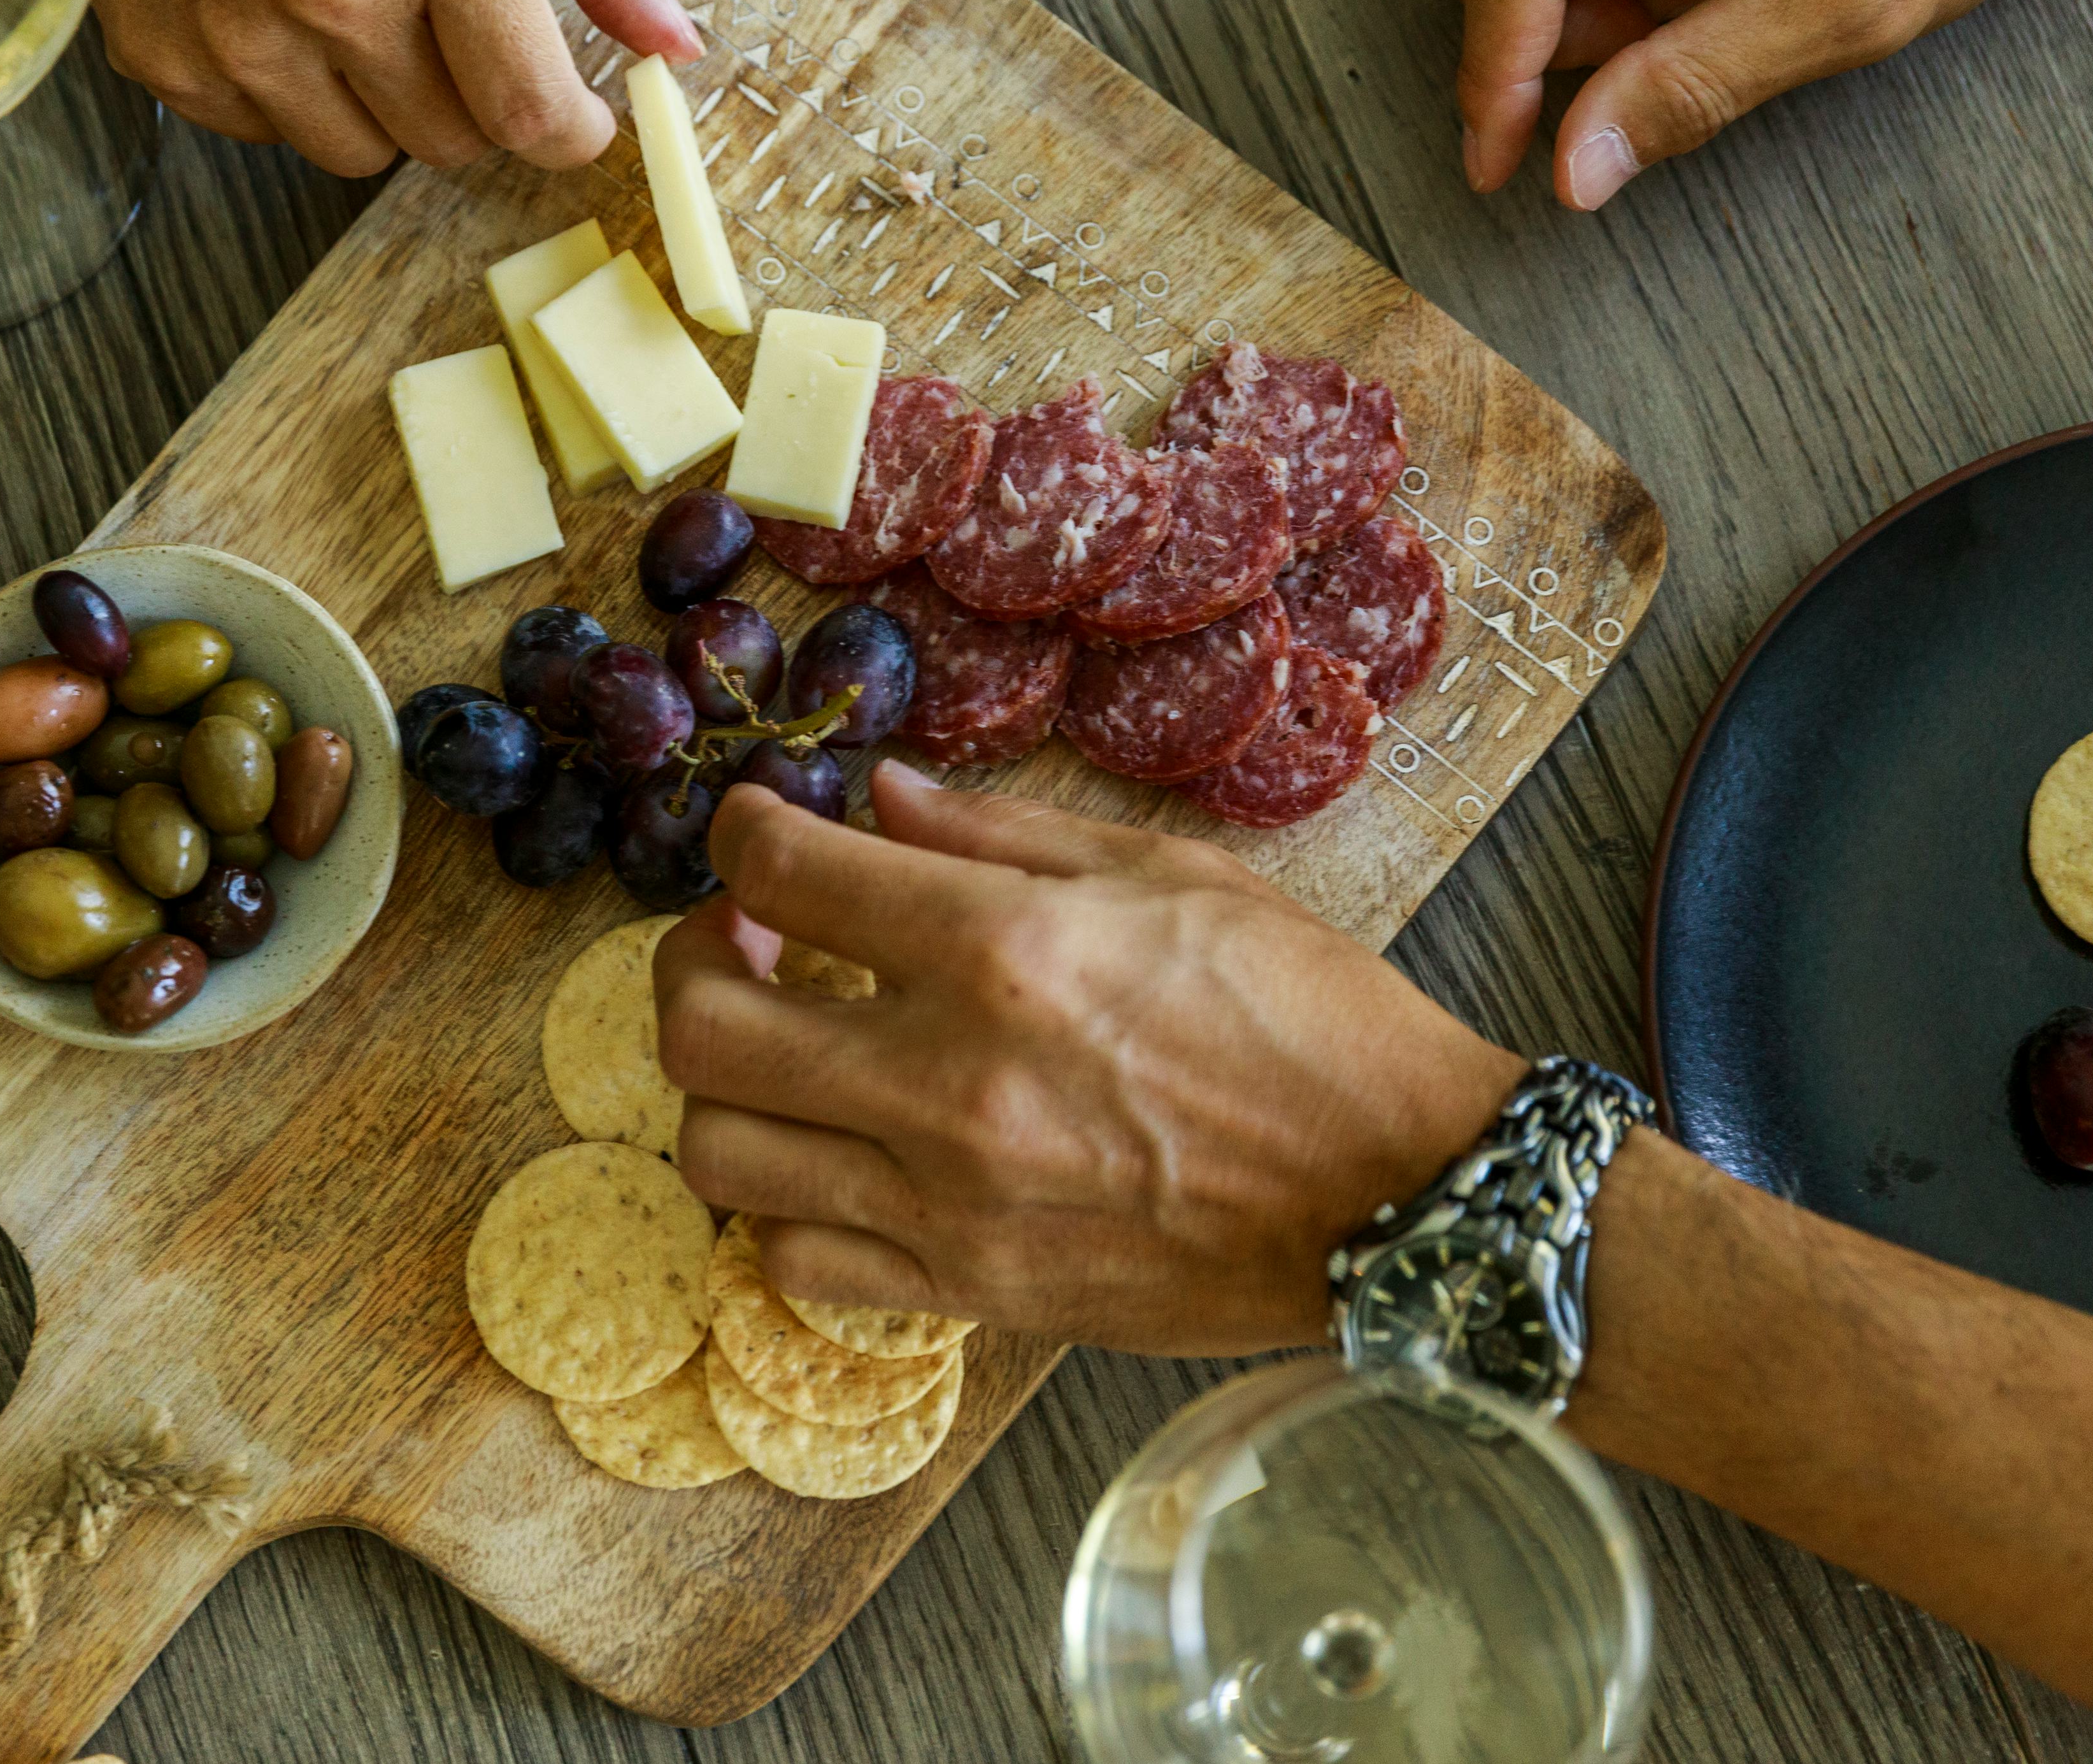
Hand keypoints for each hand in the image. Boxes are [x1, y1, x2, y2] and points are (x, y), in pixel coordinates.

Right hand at [14, 0, 699, 173]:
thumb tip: (672, 37)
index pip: (535, 110)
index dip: (570, 126)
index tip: (573, 107)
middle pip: (456, 142)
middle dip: (474, 97)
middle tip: (444, 13)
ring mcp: (246, 37)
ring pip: (365, 155)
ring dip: (383, 103)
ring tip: (354, 0)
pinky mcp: (173, 65)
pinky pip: (273, 134)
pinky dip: (293, 91)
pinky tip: (274, 3)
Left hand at [653, 764, 1523, 1354]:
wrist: (1403, 1196)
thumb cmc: (1309, 1020)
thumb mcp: (1168, 875)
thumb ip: (999, 834)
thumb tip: (875, 798)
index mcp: (1003, 951)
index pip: (779, 872)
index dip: (743, 835)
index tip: (761, 835)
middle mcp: (952, 1082)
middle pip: (700, 1029)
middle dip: (689, 963)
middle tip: (744, 940)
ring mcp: (952, 1205)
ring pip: (722, 1154)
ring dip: (724, 1087)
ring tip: (780, 1048)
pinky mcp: (973, 1294)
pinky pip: (796, 1262)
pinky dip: (783, 1202)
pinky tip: (831, 1152)